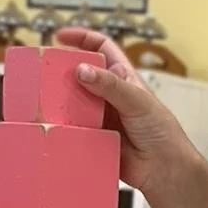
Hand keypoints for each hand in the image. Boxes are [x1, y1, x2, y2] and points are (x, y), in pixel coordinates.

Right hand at [52, 27, 190, 190]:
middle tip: (44, 73)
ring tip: (43, 99)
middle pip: (82, 74)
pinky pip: (74, 128)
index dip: (82, 38)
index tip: (60, 36)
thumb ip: (111, 85)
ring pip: (74, 102)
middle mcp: (110, 95)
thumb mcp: (138, 101)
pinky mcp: (95, 137)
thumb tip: (81, 70)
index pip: (102, 48)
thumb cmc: (161, 131)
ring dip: (60, 100)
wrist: (164, 170)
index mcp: (123, 78)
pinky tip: (52, 125)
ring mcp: (101, 116)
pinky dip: (63, 125)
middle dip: (63, 71)